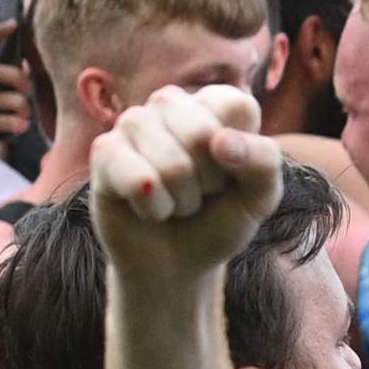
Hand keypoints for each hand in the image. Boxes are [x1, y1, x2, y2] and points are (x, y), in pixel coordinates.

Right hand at [87, 87, 291, 284]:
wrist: (176, 264)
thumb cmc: (219, 221)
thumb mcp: (259, 197)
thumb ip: (262, 162)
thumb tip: (219, 141)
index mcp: (214, 103)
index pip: (238, 108)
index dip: (244, 156)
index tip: (234, 176)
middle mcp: (171, 103)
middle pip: (202, 134)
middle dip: (208, 183)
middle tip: (200, 194)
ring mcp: (133, 123)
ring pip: (172, 163)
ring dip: (181, 201)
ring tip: (175, 202)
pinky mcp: (105, 151)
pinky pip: (139, 180)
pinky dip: (154, 209)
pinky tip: (149, 209)